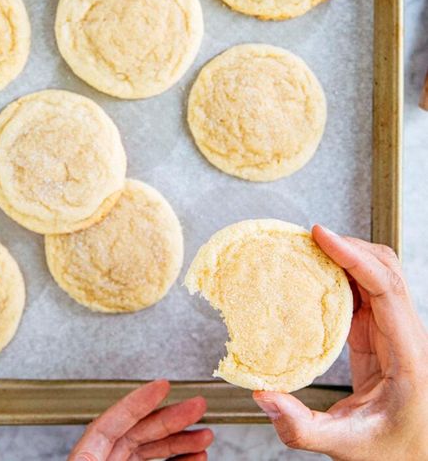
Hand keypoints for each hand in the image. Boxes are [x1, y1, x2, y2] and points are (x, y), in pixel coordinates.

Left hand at [68, 379, 212, 460]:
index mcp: (85, 457)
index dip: (139, 400)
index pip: (113, 420)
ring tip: (205, 434)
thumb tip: (143, 437)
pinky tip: (196, 456)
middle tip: (197, 406)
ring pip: (151, 449)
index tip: (163, 385)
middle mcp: (101, 460)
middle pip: (138, 431)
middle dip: (171, 418)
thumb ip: (124, 456)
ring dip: (181, 441)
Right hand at [254, 225, 427, 460]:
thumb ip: (302, 428)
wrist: (416, 457)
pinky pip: (363, 291)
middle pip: (385, 269)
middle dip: (348, 246)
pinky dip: (340, 276)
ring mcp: (395, 331)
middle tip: (309, 238)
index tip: (323, 237)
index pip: (386, 288)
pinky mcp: (380, 334)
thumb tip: (263, 395)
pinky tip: (316, 277)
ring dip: (345, 257)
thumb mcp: (347, 447)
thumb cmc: (393, 452)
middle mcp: (407, 334)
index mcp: (409, 355)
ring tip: (309, 250)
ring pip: (377, 275)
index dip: (354, 256)